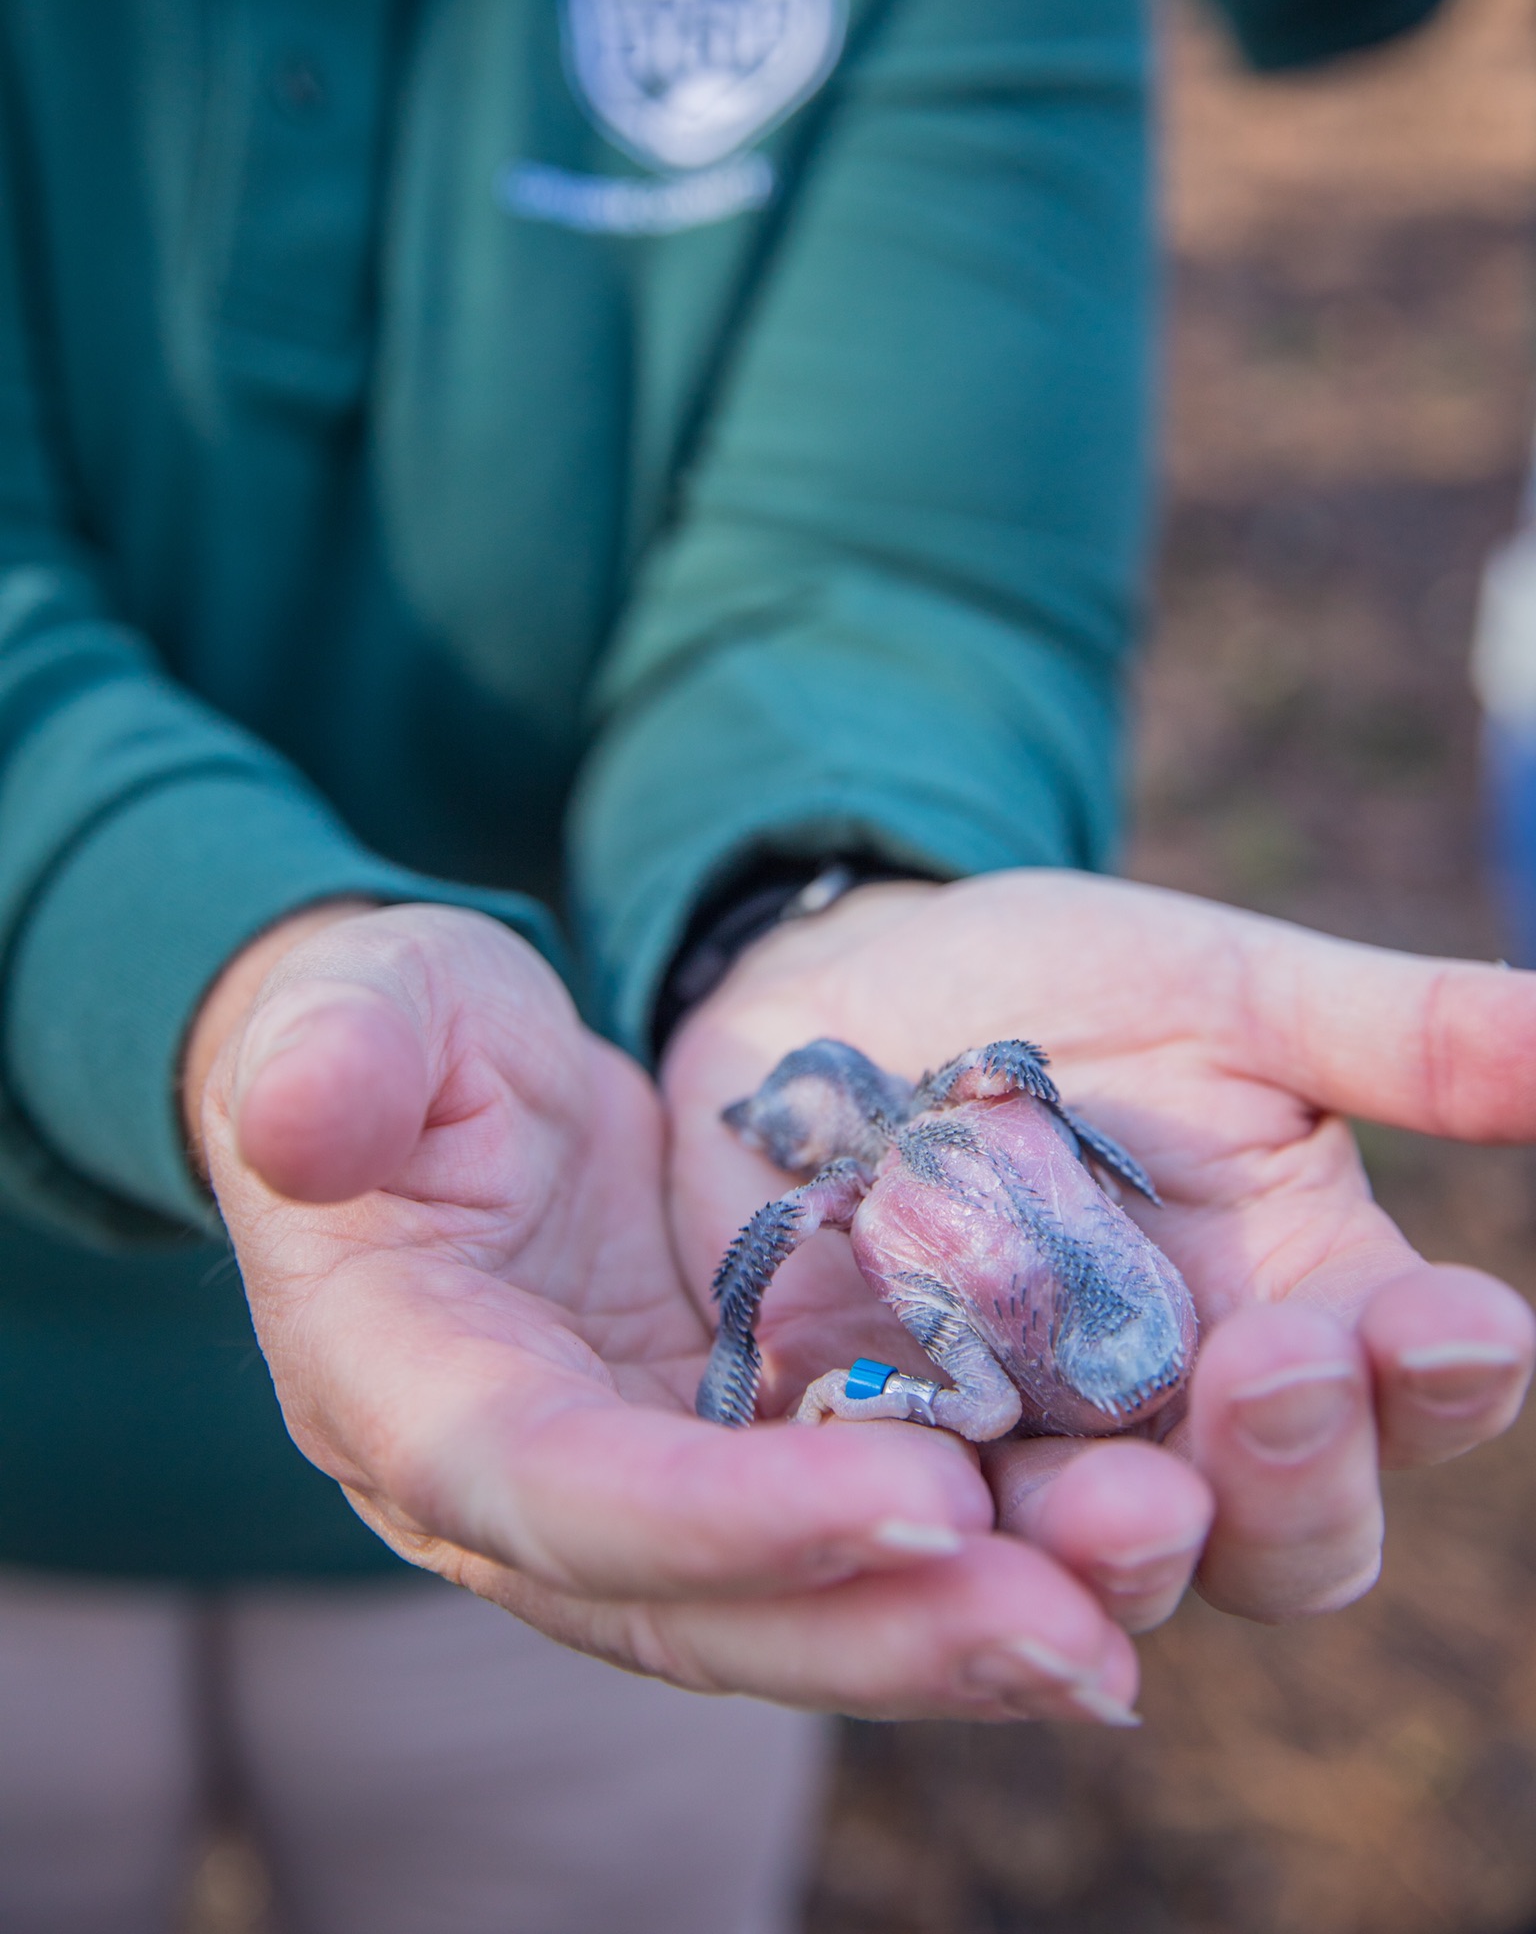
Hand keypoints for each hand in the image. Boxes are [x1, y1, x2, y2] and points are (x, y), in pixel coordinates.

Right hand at [190, 902, 1144, 1723]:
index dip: (719, 1516)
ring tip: (1108, 1643)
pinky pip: (826, 1547)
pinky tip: (1086, 1586)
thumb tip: (295, 1113)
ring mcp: (619, 1496)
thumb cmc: (387, 1030)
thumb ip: (328, 1049)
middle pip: (691, 1604)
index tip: (916, 1496)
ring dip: (939, 1639)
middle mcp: (512, 1493)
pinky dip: (944, 1579)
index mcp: (408, 1389)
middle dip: (876, 1633)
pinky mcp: (707, 1467)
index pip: (554, 1487)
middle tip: (1073, 1638)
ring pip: (777, 1610)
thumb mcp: (357, 1004)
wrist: (426, 1089)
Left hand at [662, 871, 1535, 1632]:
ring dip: (1127, 1549)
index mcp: (1309, 1311)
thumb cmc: (1066, 990)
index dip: (1445, 1373)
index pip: (1415, 1390)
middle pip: (1288, 1534)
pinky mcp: (880, 1453)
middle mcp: (1188, 1422)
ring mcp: (1036, 1453)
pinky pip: (907, 1526)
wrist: (851, 986)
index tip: (1454, 1318)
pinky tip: (918, 1492)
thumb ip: (1399, 1036)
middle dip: (1298, 1470)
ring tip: (1125, 1497)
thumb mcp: (1232, 997)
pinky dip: (923, 1527)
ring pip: (1108, 1569)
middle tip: (1276, 1367)